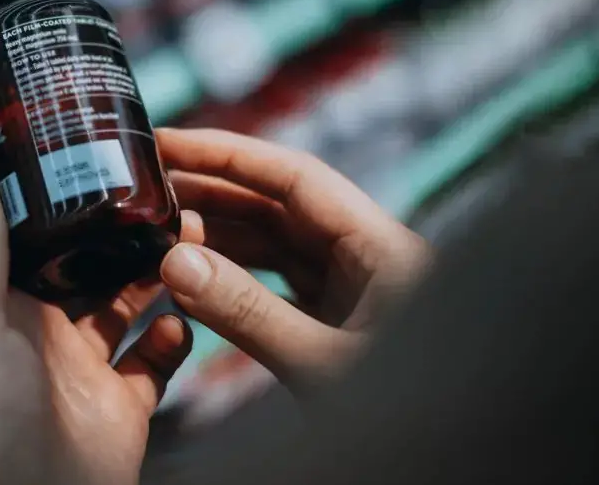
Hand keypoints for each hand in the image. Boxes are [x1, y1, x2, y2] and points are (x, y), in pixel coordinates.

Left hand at [0, 164, 192, 484]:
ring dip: (158, 269)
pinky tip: (184, 316)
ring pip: (127, 304)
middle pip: (87, 264)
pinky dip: (174, 335)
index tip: (104, 153)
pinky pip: (155, 362)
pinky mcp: (120, 410)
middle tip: (168, 190)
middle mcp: (36, 334)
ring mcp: (80, 372)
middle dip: (125, 229)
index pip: (29, 237)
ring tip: (193, 233)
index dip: (65, 198)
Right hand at [156, 128, 430, 388]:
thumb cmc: (412, 410)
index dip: (228, 155)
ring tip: (157, 227)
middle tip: (146, 186)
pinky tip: (192, 274)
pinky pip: (278, 282)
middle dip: (214, 190)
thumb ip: (248, 313)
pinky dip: (234, 274)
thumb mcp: (323, 363)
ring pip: (275, 243)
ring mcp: (354, 289)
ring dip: (218, 233)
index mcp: (382, 246)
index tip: (169, 144)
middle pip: (279, 203)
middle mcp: (367, 257)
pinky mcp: (340, 321)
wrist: (452, 454)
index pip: (294, 177)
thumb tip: (175, 261)